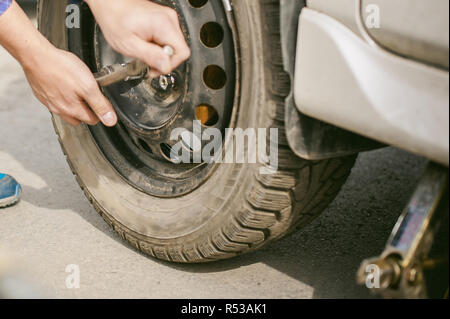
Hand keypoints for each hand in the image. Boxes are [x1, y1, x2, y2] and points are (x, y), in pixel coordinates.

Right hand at [0, 1, 116, 126]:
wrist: (36, 55)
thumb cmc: (61, 68)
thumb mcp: (88, 86)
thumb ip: (100, 105)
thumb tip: (110, 121)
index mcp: (73, 110)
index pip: (93, 120)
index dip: (101, 112)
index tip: (104, 102)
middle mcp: (59, 109)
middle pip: (79, 118)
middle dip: (88, 111)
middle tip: (92, 98)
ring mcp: (49, 102)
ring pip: (66, 111)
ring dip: (75, 105)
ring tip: (79, 92)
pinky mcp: (42, 93)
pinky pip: (55, 101)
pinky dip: (62, 97)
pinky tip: (64, 86)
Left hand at [86, 0, 190, 76]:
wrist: (109, 3)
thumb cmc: (114, 18)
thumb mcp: (129, 44)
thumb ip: (150, 56)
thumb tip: (165, 66)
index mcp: (163, 24)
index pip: (182, 52)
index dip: (170, 64)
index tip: (156, 67)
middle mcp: (169, 19)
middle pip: (179, 50)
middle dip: (164, 60)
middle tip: (148, 62)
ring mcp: (168, 18)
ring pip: (174, 46)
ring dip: (161, 54)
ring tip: (145, 51)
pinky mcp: (165, 20)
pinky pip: (169, 40)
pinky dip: (159, 46)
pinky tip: (147, 44)